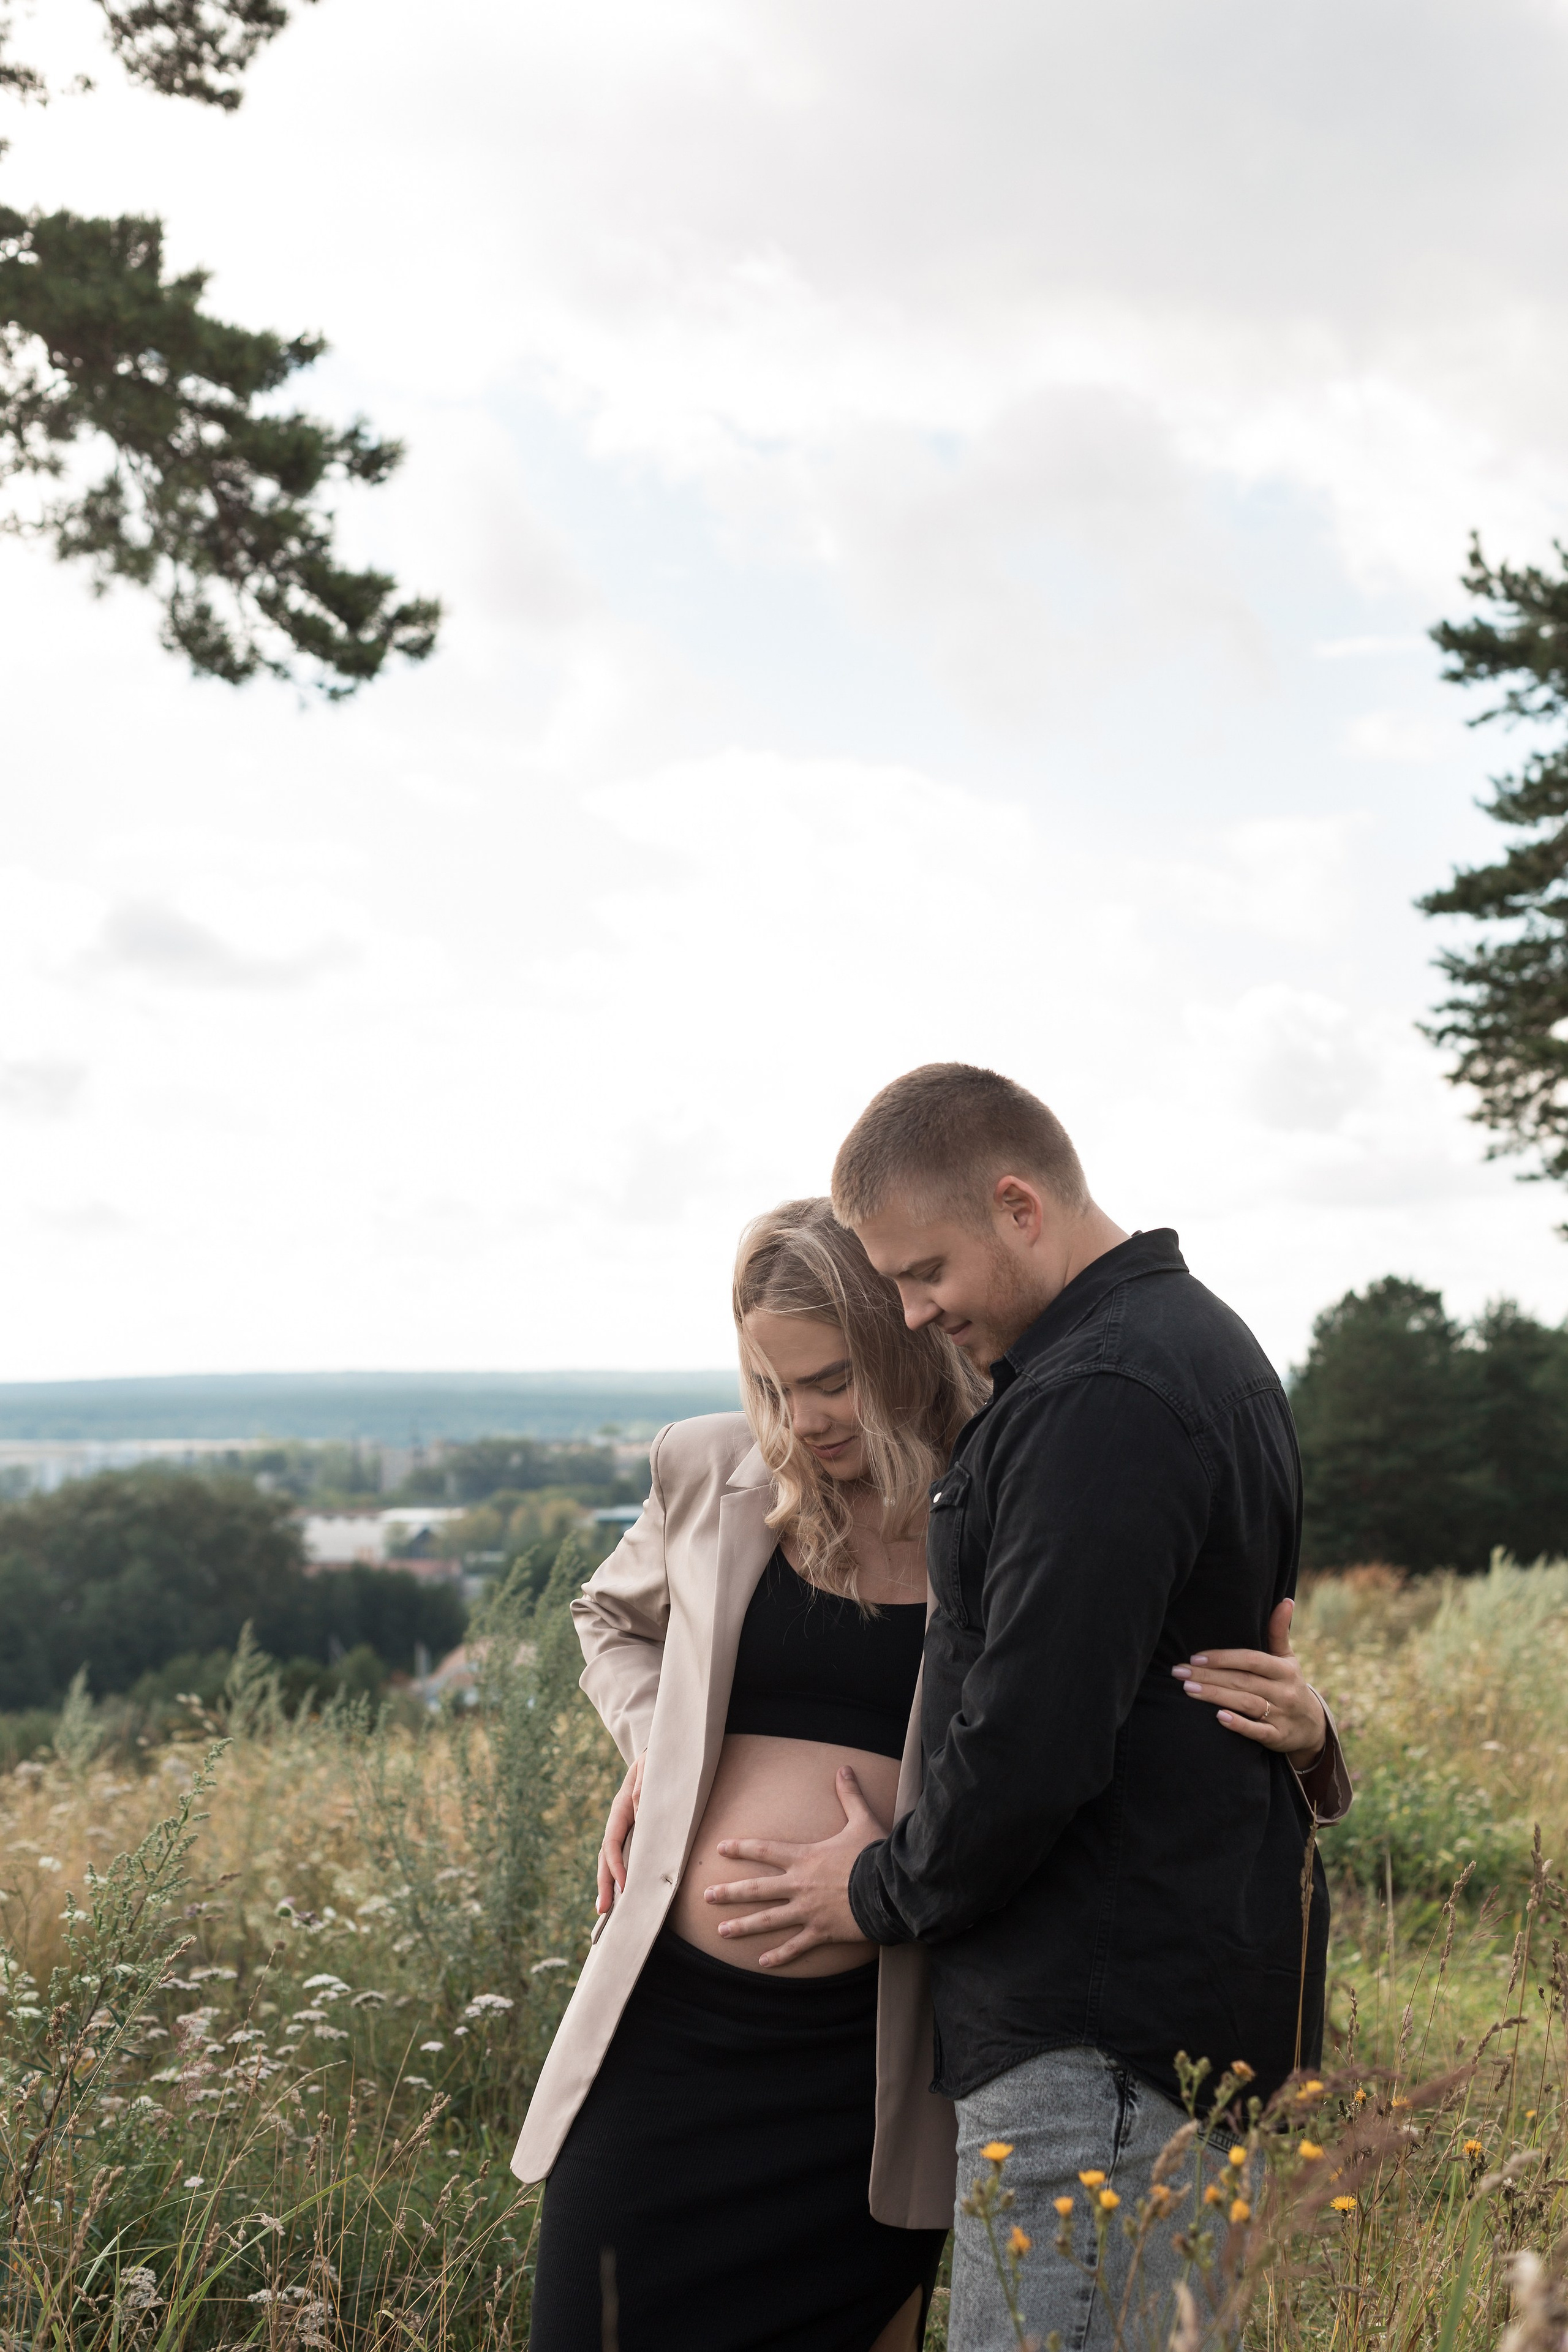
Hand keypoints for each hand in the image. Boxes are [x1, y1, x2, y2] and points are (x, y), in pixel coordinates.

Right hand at [597, 1750, 645, 1914]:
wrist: (664, 1753)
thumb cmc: (660, 1760)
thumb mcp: (651, 1767)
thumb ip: (644, 1787)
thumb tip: (639, 1814)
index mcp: (621, 1808)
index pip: (612, 1842)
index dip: (615, 1865)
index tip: (625, 1885)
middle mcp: (620, 1821)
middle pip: (605, 1855)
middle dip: (604, 1883)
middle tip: (603, 1910)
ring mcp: (627, 1827)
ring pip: (612, 1858)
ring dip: (609, 1883)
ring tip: (607, 1910)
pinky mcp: (638, 1831)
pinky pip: (627, 1855)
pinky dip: (623, 1874)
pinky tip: (626, 1892)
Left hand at [704, 1765, 885, 1968]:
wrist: (890, 1889)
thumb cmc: (875, 1854)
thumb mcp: (862, 1820)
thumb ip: (850, 1795)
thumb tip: (844, 1768)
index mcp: (804, 1858)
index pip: (765, 1849)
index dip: (742, 1848)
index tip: (720, 1849)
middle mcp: (799, 1885)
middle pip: (757, 1889)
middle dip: (729, 1893)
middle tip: (706, 1896)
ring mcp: (807, 1911)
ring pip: (768, 1921)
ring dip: (743, 1926)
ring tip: (722, 1932)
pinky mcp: (821, 1932)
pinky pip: (796, 1946)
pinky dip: (780, 1956)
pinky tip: (762, 1964)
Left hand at [1171, 1599, 1325, 1769]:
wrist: (1312, 1726)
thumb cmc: (1289, 1684)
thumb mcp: (1287, 1659)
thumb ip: (1279, 1632)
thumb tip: (1286, 1600)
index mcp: (1283, 1670)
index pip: (1251, 1660)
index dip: (1224, 1658)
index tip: (1195, 1656)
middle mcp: (1283, 1691)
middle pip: (1242, 1681)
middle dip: (1208, 1676)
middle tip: (1179, 1672)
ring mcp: (1281, 1715)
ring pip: (1246, 1703)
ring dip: (1215, 1696)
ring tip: (1187, 1690)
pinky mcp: (1277, 1737)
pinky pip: (1257, 1731)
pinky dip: (1239, 1725)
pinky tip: (1218, 1718)